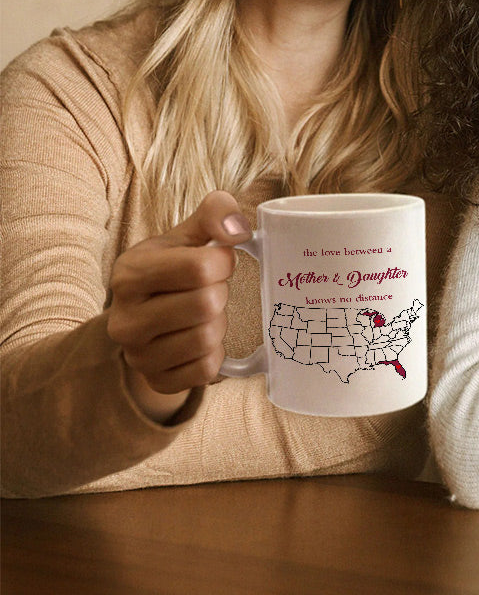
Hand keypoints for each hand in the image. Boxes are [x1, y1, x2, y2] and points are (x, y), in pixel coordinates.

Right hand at [107, 191, 250, 421]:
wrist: (147, 316)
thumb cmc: (174, 268)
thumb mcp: (188, 233)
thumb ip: (215, 213)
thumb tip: (238, 229)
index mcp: (129, 274)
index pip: (199, 267)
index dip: (223, 262)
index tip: (219, 261)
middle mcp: (125, 319)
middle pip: (206, 304)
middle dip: (220, 293)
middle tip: (210, 290)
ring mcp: (137, 356)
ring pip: (208, 339)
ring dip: (219, 323)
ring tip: (204, 314)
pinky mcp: (156, 381)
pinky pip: (207, 370)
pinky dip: (215, 353)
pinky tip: (201, 339)